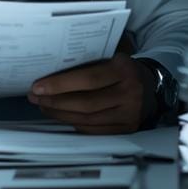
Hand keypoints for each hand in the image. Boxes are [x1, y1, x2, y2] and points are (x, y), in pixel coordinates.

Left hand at [28, 55, 150, 133]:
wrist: (152, 87)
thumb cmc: (123, 70)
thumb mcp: (112, 58)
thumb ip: (89, 64)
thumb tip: (51, 74)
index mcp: (124, 69)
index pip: (88, 79)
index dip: (60, 84)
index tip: (38, 86)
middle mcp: (129, 93)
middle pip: (85, 103)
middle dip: (55, 101)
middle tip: (35, 97)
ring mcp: (129, 114)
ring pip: (87, 119)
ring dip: (60, 114)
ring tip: (44, 106)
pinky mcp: (127, 128)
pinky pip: (94, 130)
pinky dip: (74, 124)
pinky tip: (61, 116)